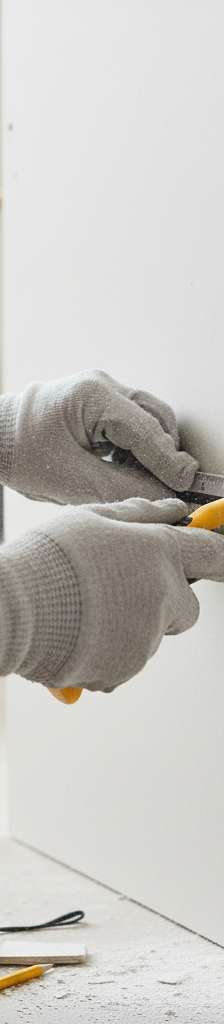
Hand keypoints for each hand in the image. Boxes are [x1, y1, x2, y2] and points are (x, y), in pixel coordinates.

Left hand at [0, 370, 197, 504]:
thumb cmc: (17, 452)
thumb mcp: (68, 479)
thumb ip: (119, 488)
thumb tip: (160, 496)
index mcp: (93, 395)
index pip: (146, 428)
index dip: (168, 460)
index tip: (184, 483)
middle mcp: (102, 387)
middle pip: (155, 419)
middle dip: (163, 454)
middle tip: (166, 487)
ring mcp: (101, 393)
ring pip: (148, 421)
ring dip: (150, 452)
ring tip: (137, 481)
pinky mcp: (98, 405)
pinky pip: (132, 424)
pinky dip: (137, 448)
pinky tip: (125, 470)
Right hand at [1, 497, 222, 692]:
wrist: (16, 609)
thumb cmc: (47, 560)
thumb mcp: (91, 518)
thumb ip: (139, 514)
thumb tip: (171, 511)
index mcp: (158, 551)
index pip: (210, 553)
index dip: (215, 556)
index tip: (216, 558)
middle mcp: (162, 593)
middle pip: (187, 607)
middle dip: (165, 602)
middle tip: (122, 590)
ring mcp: (148, 634)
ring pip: (152, 634)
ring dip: (128, 626)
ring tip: (86, 609)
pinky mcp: (128, 667)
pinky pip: (127, 660)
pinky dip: (108, 651)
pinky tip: (80, 630)